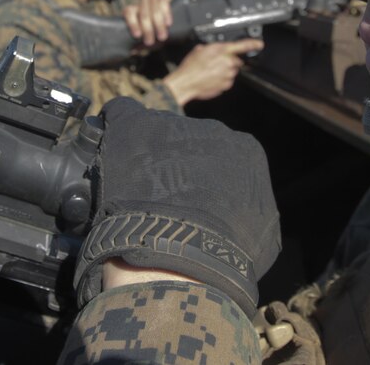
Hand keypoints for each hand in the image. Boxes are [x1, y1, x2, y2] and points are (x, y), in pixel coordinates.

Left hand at [75, 97, 280, 315]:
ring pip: (156, 134)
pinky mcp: (132, 125)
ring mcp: (172, 124)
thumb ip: (251, 216)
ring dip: (145, 157)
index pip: (224, 159)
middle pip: (189, 143)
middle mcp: (212, 130)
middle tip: (157, 200)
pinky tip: (108, 151)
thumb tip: (242, 224)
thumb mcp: (261, 236)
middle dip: (174, 165)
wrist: (184, 253)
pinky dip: (115, 129)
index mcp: (244, 151)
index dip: (203, 182)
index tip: (187, 202)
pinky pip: (121, 115)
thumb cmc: (226, 255)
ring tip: (129, 192)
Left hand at [121, 0, 172, 47]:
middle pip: (143, 14)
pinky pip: (164, 3)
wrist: (165, 28)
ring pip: (154, 9)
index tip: (137, 36)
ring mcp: (152, 0)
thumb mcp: (144, 42)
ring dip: (158, 24)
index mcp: (131, 11)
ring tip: (162, 37)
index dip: (132, 23)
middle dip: (148, 29)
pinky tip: (168, 24)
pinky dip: (166, 14)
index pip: (129, 12)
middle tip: (151, 42)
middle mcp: (141, 3)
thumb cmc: (151, 36)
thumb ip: (138, 45)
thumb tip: (132, 51)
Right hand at [163, 38, 264, 105]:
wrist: (185, 83)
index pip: (242, 45)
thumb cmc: (190, 67)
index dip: (253, 44)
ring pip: (232, 71)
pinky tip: (211, 79)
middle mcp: (227, 62)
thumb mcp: (199, 50)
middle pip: (236, 61)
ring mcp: (228, 75)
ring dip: (224, 71)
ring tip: (210, 72)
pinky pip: (228, 81)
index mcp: (221, 50)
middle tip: (215, 64)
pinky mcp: (226, 85)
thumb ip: (211, 49)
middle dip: (228, 62)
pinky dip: (222, 80)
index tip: (259, 44)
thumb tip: (213, 50)